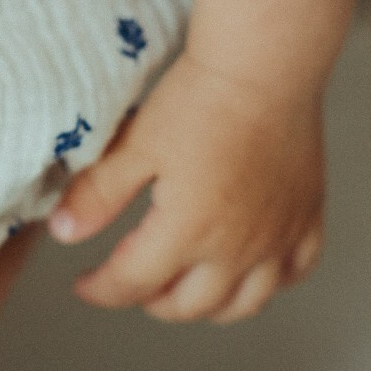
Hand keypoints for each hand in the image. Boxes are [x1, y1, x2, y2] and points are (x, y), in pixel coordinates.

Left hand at [47, 50, 325, 322]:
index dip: (102, 289)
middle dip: (150, 301)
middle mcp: (238, 247)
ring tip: (183, 286)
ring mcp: (278, 236)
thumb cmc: (200, 99)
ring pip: (244, 303)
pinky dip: (270, 282)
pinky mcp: (307, 216)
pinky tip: (251, 268)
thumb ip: (98, 194)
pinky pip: (295, 272)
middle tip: (131, 282)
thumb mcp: (135, 145)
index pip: (133, 283)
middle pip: (189, 305)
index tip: (83, 284)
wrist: (264, 64)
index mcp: (189, 231)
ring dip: (207, 305)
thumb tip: (62, 233)